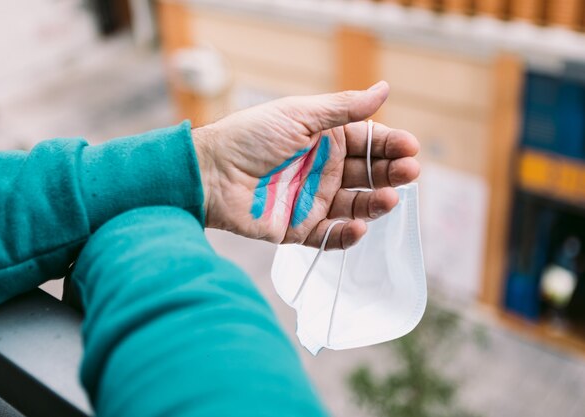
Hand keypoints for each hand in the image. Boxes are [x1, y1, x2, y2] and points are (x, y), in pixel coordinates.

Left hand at [192, 81, 419, 249]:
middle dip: (391, 173)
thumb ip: (343, 108)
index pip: (368, 142)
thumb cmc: (251, 136)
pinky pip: (330, 236)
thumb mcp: (299, 115)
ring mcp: (313, 200)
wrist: (210, 173)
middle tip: (409, 172)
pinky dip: (347, 235)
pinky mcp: (299, 229)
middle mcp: (323, 169)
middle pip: (368, 174)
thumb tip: (384, 88)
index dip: (390, 145)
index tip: (411, 148)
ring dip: (376, 202)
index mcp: (325, 139)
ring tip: (391, 198)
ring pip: (355, 205)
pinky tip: (359, 225)